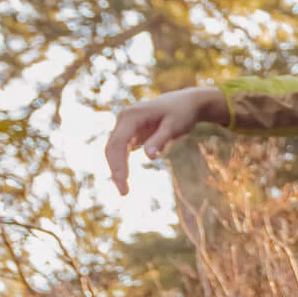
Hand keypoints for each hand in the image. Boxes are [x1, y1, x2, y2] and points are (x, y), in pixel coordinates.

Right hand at [104, 86, 228, 194]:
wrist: (185, 103)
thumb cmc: (182, 114)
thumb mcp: (175, 127)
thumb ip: (161, 140)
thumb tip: (148, 157)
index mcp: (131, 116)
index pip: (118, 143)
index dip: (117, 164)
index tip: (122, 183)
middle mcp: (124, 119)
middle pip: (112, 147)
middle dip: (115, 170)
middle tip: (124, 192)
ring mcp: (125, 125)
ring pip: (114, 149)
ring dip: (117, 169)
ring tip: (124, 190)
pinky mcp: (130, 132)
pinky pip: (121, 149)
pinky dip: (121, 163)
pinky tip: (124, 178)